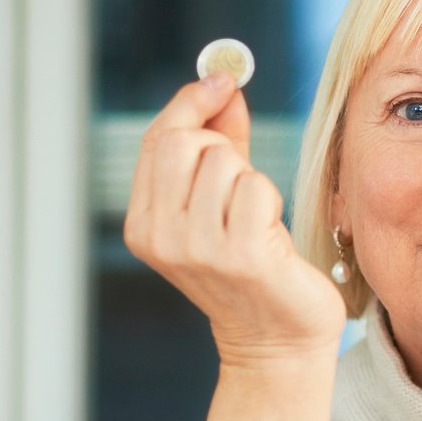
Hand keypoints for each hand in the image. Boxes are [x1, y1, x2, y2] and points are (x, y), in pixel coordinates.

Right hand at [122, 71, 348, 367]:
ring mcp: (197, 249)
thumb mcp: (224, 201)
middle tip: (243, 176)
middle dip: (222, 145)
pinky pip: (256, 187)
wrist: (277, 339)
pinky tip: (271, 233)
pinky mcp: (240, 255)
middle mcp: (160, 237)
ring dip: (252, 179)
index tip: (223, 81)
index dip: (192, 103)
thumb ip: (222, 142)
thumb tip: (223, 84)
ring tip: (257, 220)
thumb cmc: (254, 267)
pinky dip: (271, 200)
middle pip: (181, 142)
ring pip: (224, 162)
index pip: (157, 140)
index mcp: (143, 224)